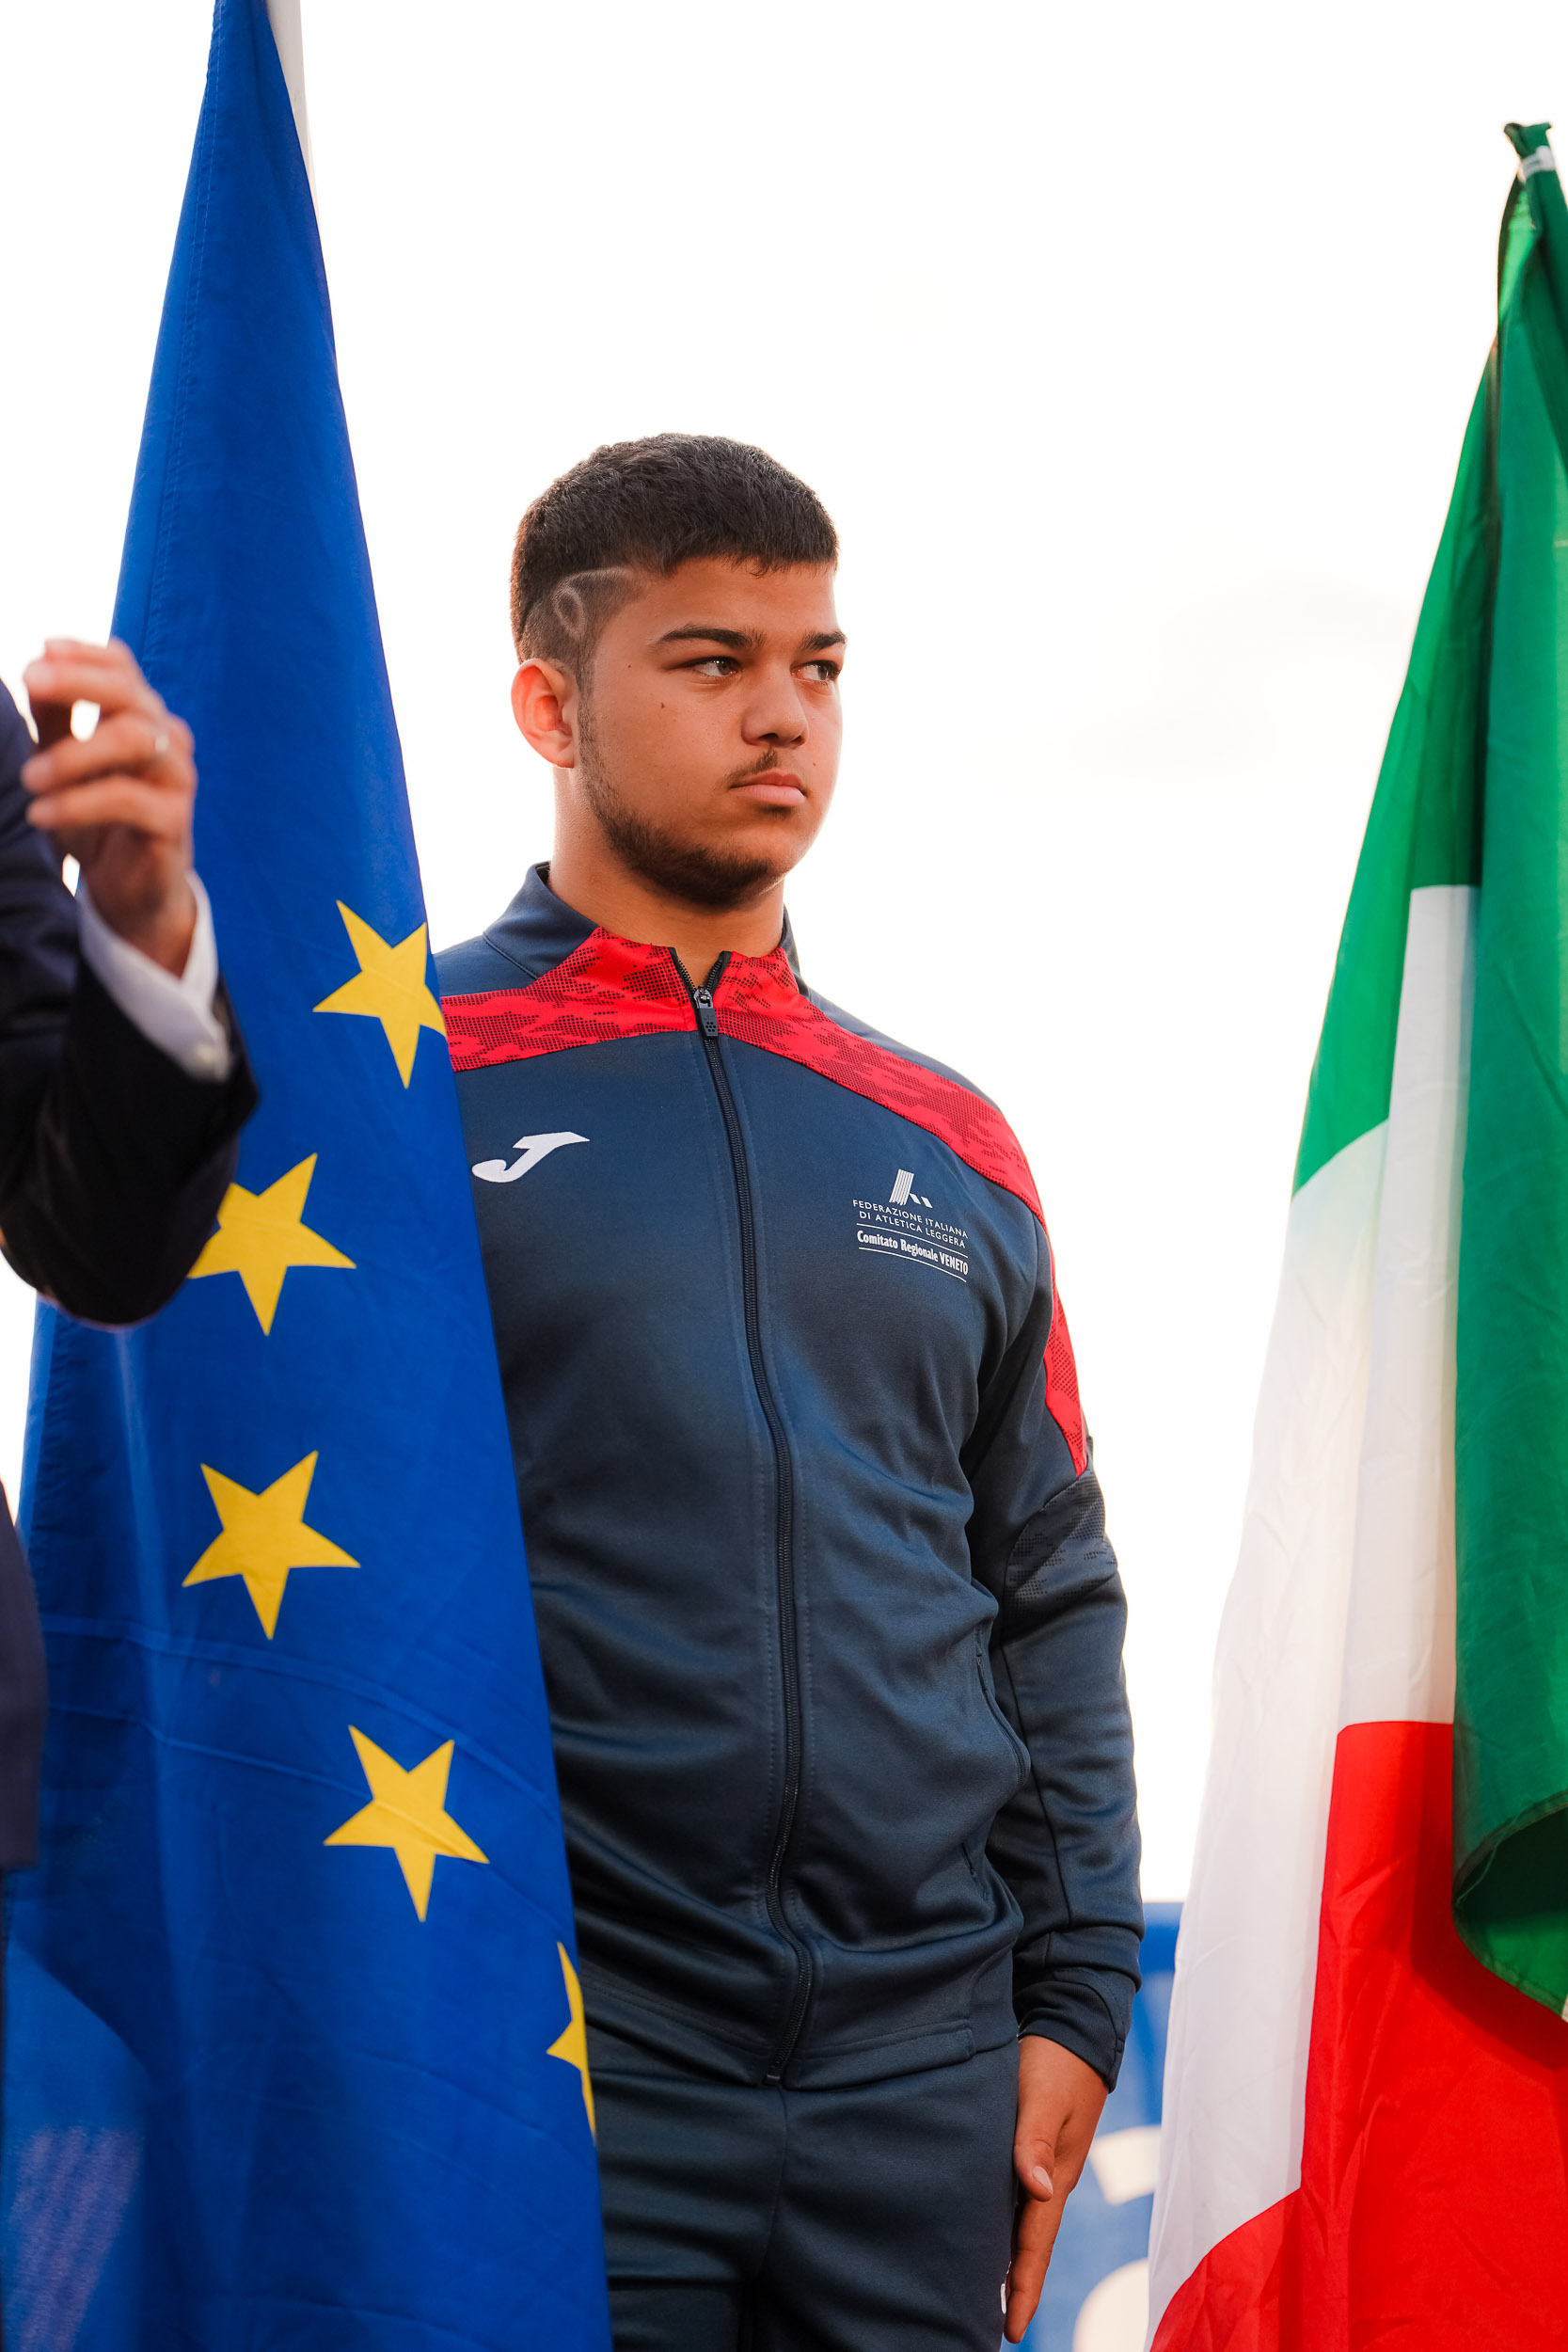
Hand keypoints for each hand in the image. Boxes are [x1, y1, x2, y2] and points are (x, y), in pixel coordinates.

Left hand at [21, 638, 197, 976]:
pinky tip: (41, 814)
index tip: (41, 650)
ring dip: (75, 753)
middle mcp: (167, 740)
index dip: (85, 654)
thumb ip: (54, 721)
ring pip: (136, 740)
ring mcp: (177, 779)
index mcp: (143, 718)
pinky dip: (77, 803)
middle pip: (132, 695)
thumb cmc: (95, 821)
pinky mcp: (175, 821)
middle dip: (79, 682)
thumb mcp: (63, 766)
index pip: (123, 668)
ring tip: (30, 778)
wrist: (130, 891)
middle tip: (31, 683)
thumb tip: (33, 673)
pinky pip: (127, 799)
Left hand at [1004, 2034, 1107, 2342]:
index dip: (1022, 2287)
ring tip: (979, 2289)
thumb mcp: (1046, 2097)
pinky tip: (977, 2225)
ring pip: (1017, 2219)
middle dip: (1011, 2284)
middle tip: (987, 2325)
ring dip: (1002, 2253)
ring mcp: (1040, 2161)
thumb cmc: (1058, 2060)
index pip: (1035, 2244)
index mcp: (1057, 2175)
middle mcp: (1048, 2177)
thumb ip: (1037, 2141)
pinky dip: (996, 2218)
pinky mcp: (1027, 2142)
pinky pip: (1010, 2193)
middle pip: (1026, 2242)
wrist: (1074, 2023)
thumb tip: (1038, 2191)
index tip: (1011, 2331)